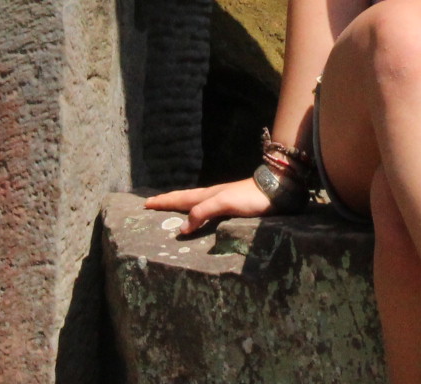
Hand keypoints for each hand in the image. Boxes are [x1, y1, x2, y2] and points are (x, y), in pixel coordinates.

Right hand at [144, 176, 271, 235]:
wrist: (275, 190)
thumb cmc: (249, 196)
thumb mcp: (224, 203)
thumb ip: (203, 213)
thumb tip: (182, 229)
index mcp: (207, 195)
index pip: (180, 199)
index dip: (163, 202)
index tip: (146, 203)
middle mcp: (211, 196)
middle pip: (184, 198)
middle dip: (167, 201)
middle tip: (151, 203)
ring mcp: (221, 200)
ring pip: (194, 202)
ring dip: (180, 204)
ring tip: (170, 208)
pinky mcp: (231, 206)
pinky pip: (205, 209)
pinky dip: (195, 211)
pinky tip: (199, 215)